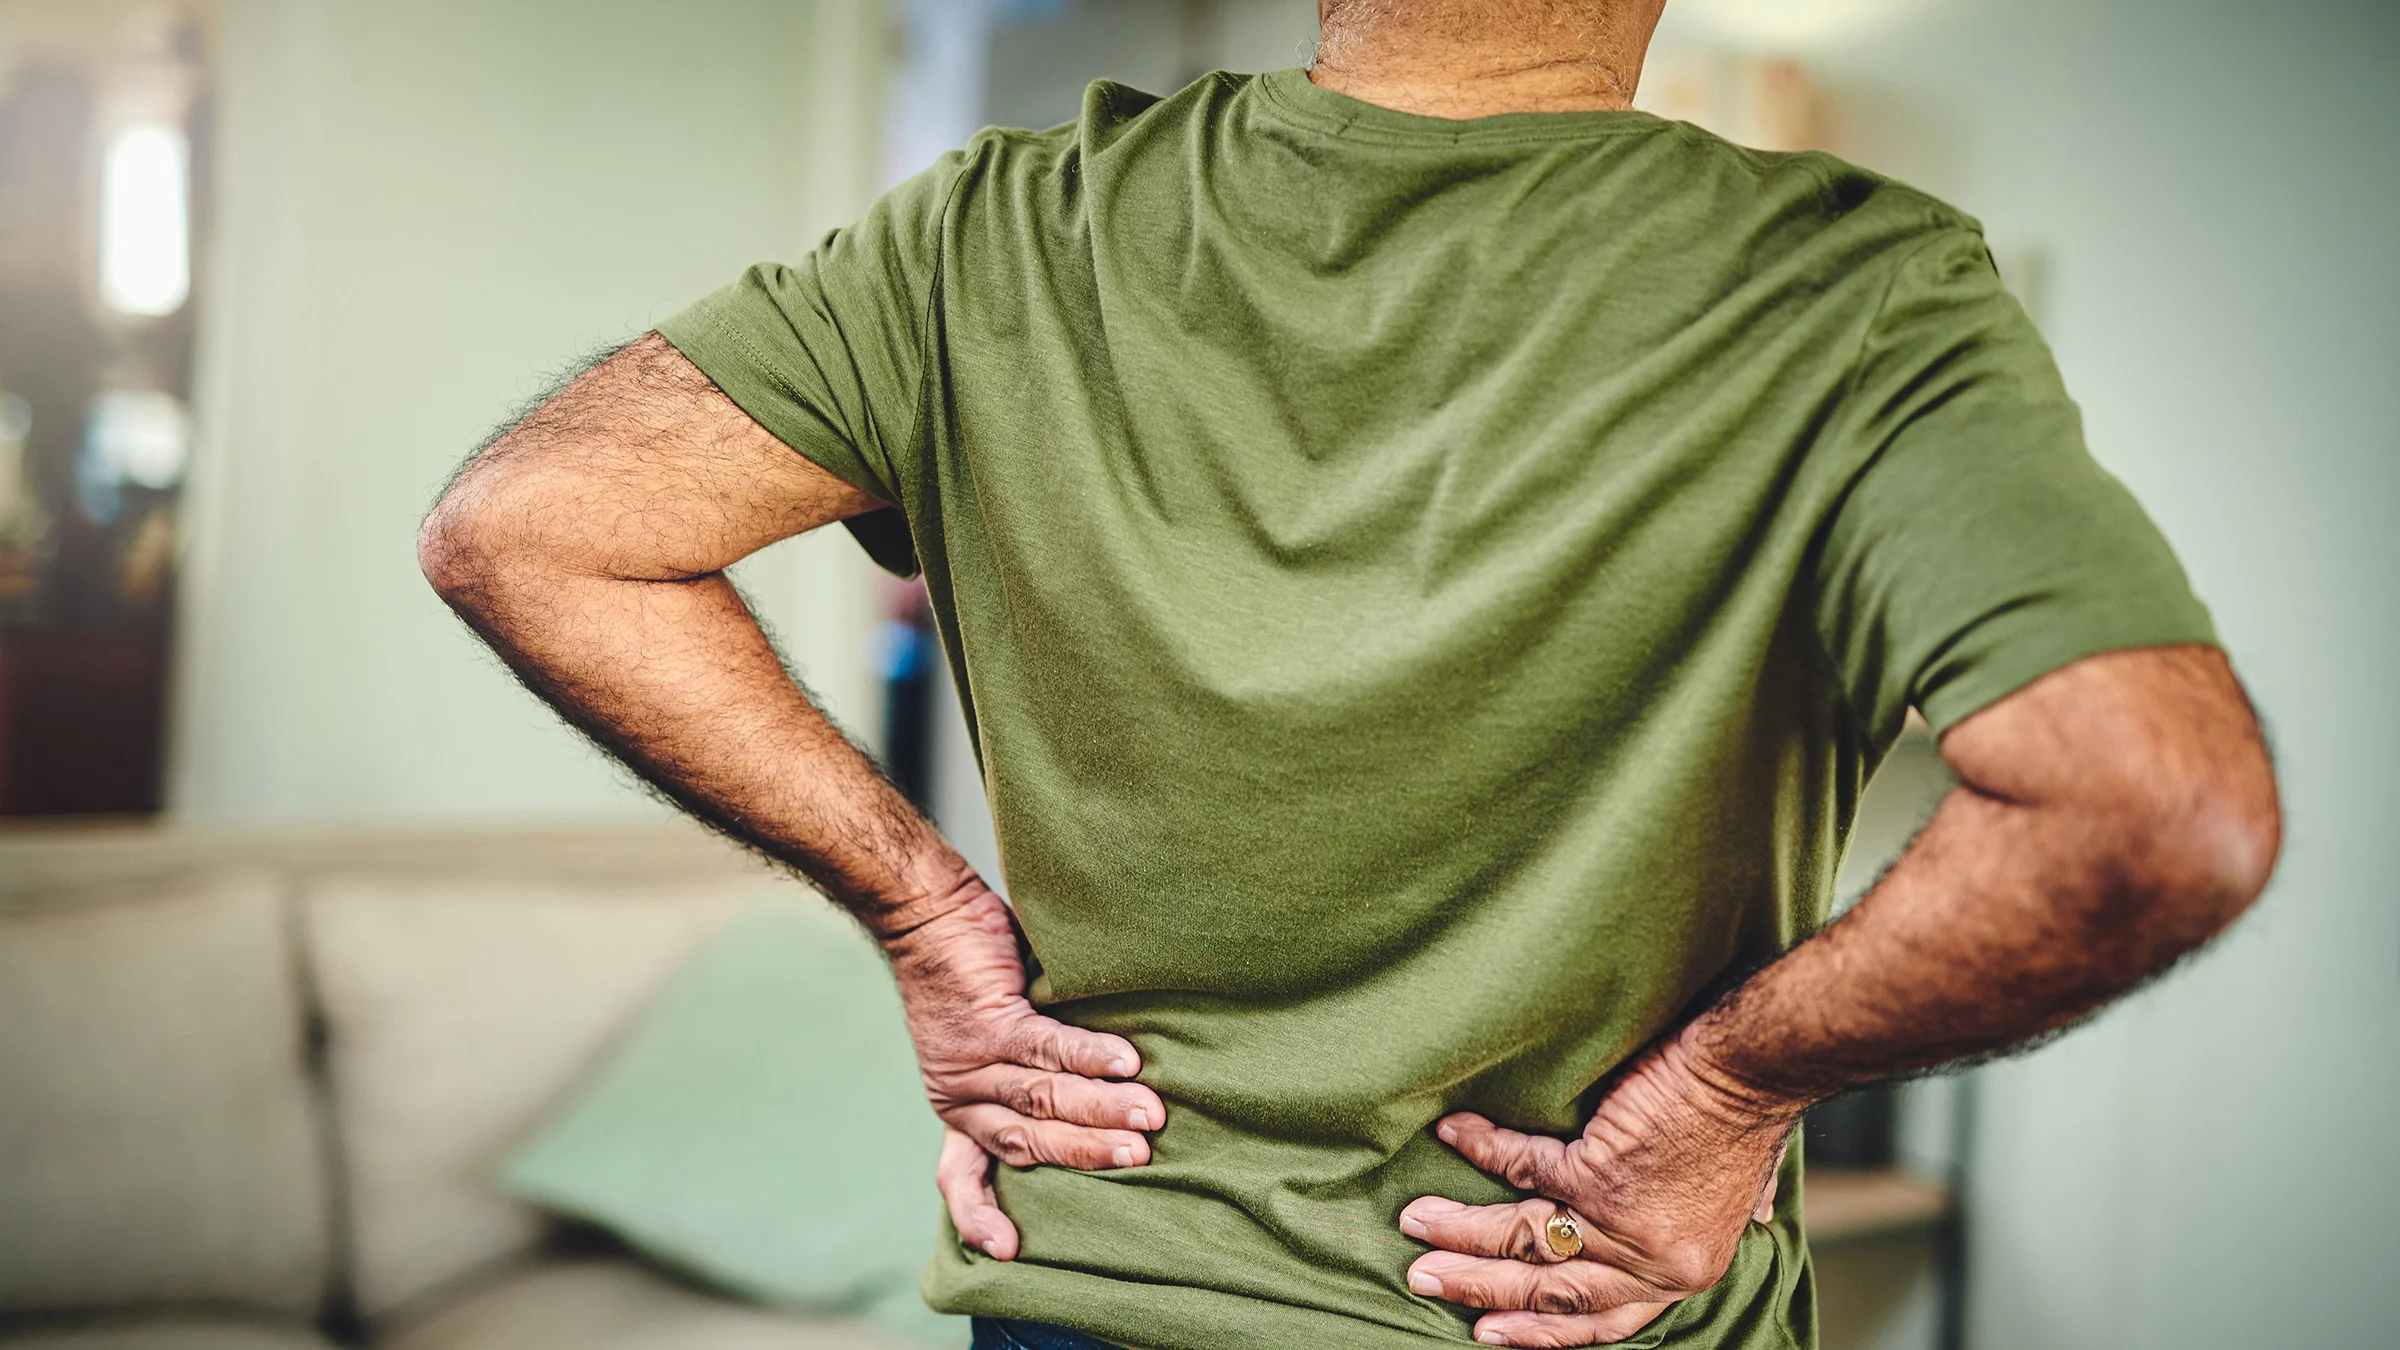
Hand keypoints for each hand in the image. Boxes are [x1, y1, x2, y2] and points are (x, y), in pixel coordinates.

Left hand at [884, 887, 1164, 1259]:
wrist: (923, 910)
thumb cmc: (968, 970)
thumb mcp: (988, 1038)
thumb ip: (1028, 1074)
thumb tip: (1102, 1096)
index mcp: (957, 1105)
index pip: (963, 1175)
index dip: (981, 1215)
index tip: (1007, 1251)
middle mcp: (959, 1092)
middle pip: (1028, 1140)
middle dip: (1088, 1153)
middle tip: (1141, 1157)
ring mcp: (972, 1059)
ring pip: (1044, 1097)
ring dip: (1102, 1108)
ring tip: (1151, 1115)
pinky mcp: (990, 1019)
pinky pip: (1047, 1047)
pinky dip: (1090, 1057)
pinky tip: (1128, 1062)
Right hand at [1398, 1035, 1797, 1346]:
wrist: (1750, 1068)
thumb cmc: (1747, 1118)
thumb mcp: (1744, 1191)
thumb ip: (1723, 1215)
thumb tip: (1749, 1218)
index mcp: (1678, 1274)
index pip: (1600, 1320)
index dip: (1539, 1331)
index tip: (1489, 1332)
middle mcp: (1648, 1262)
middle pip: (1547, 1289)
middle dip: (1477, 1287)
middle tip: (1424, 1280)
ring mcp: (1621, 1222)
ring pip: (1524, 1238)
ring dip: (1461, 1230)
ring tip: (1415, 1221)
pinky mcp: (1599, 1174)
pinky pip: (1523, 1168)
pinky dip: (1482, 1148)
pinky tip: (1452, 1133)